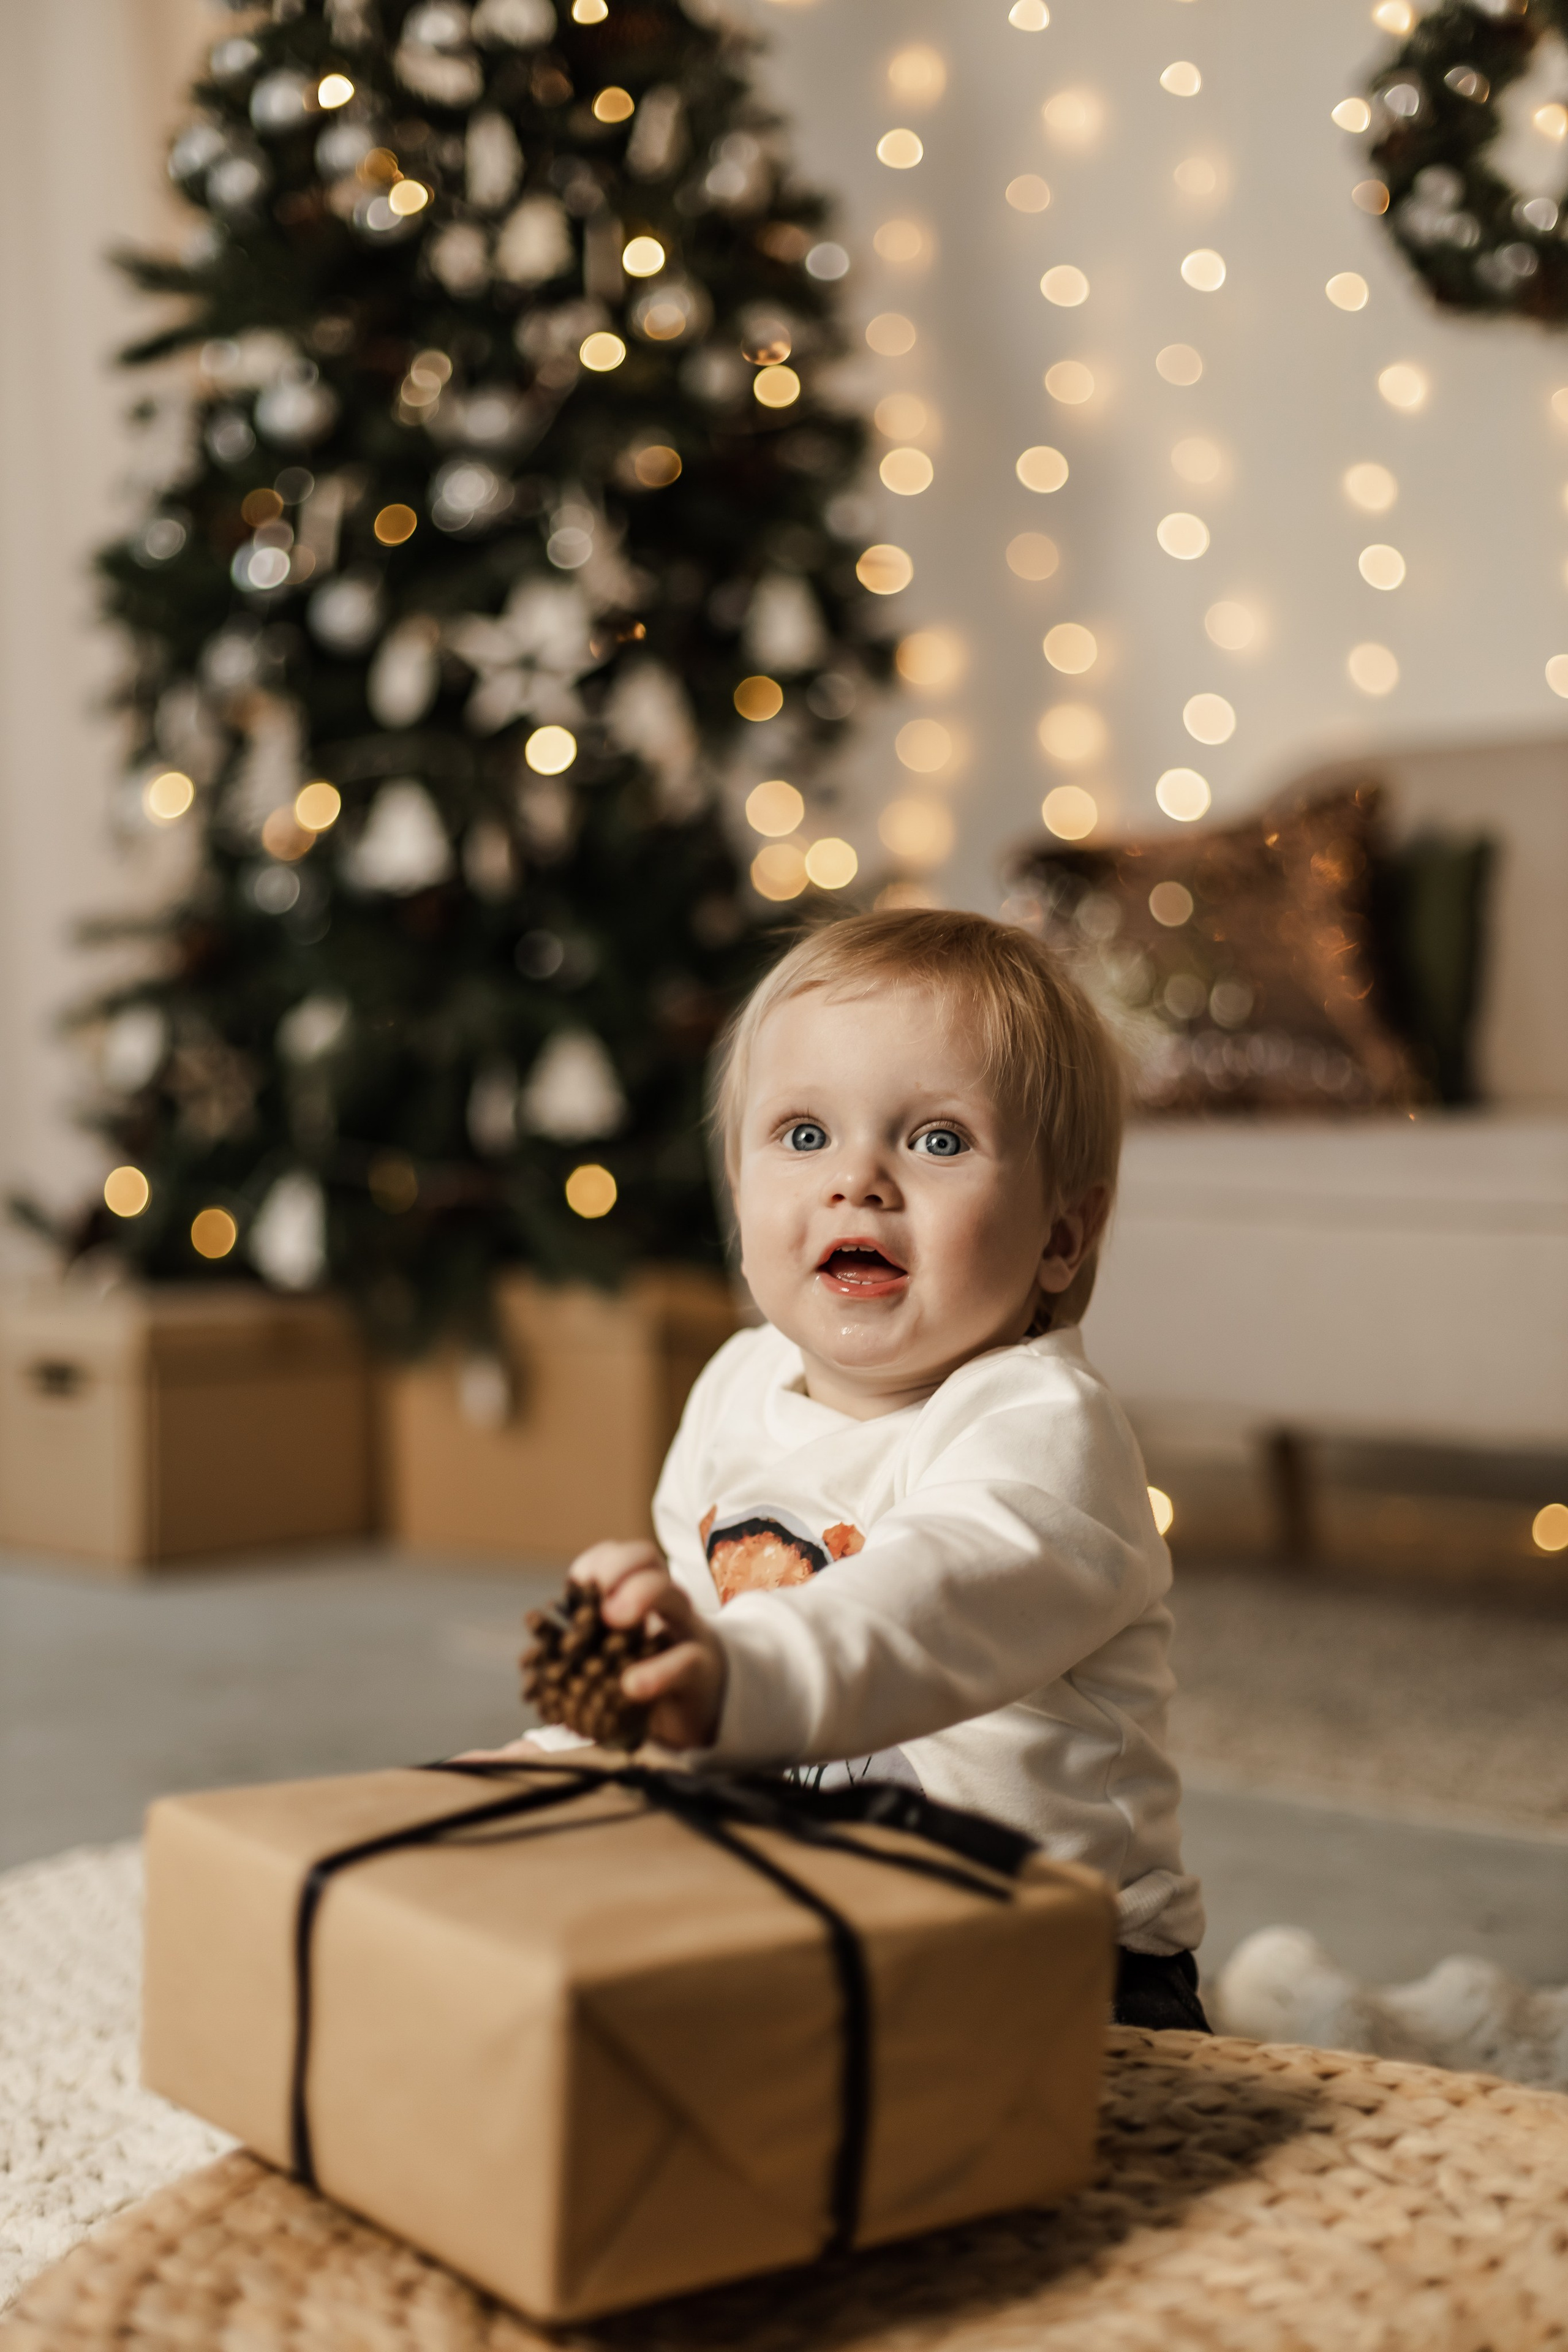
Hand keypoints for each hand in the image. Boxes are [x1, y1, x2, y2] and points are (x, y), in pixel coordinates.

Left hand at [568, 1539, 726, 1750]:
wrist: (704, 1704)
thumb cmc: (649, 1673)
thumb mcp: (617, 1655)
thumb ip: (586, 1650)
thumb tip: (530, 1663)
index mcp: (642, 1593)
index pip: (623, 1556)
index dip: (599, 1561)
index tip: (574, 1583)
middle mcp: (667, 1602)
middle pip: (648, 1560)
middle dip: (616, 1569)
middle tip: (594, 1598)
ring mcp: (688, 1630)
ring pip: (674, 1594)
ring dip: (640, 1596)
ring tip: (613, 1618)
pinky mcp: (701, 1669)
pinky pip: (685, 1660)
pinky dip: (658, 1671)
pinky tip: (632, 1685)